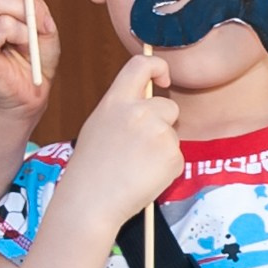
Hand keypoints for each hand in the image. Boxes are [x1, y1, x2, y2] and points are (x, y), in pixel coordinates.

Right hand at [57, 51, 181, 229]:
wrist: (90, 202)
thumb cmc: (90, 169)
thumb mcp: (99, 126)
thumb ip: (123, 109)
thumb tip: (148, 99)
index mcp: (116, 102)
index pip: (142, 65)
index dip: (158, 67)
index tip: (162, 79)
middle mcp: (138, 112)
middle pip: (168, 106)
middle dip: (163, 124)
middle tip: (139, 148)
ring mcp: (158, 133)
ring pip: (173, 134)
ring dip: (162, 148)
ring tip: (135, 166)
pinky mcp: (172, 156)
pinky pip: (177, 157)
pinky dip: (166, 168)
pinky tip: (144, 177)